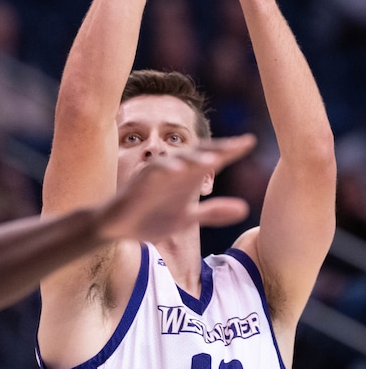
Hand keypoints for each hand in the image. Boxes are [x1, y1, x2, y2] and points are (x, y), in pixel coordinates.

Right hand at [97, 134, 256, 240]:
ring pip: (177, 160)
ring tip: (213, 160)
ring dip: (194, 159)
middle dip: (217, 148)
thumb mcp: (188, 219)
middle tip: (238, 145)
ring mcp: (157, 176)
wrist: (119, 227)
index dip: (230, 150)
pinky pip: (153, 172)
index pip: (212, 159)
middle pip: (198, 154)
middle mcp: (174, 172)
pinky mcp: (140, 183)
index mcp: (188, 179)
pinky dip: (165, 169)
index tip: (250, 142)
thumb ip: (213, 212)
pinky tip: (177, 171)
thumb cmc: (152, 218)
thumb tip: (245, 208)